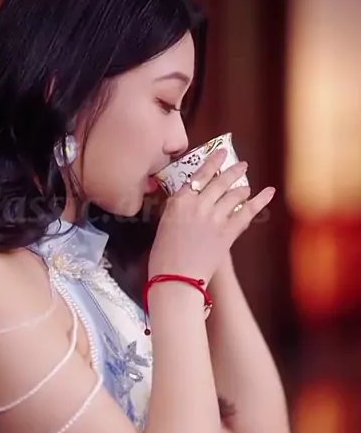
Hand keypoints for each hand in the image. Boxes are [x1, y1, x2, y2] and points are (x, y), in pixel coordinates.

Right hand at [148, 148, 274, 283]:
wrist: (175, 279)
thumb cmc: (164, 258)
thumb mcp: (164, 225)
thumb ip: (177, 210)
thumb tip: (188, 202)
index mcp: (178, 202)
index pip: (197, 175)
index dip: (212, 162)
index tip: (220, 153)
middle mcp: (197, 205)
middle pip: (219, 181)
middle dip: (232, 170)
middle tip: (241, 164)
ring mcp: (214, 218)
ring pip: (234, 194)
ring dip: (242, 187)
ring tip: (246, 184)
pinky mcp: (227, 233)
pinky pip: (247, 212)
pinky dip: (259, 201)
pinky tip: (268, 192)